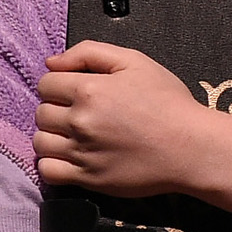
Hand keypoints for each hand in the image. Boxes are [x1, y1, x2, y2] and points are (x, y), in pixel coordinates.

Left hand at [35, 42, 231, 197]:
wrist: (191, 148)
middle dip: (54, 109)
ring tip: (72, 136)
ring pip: (40, 142)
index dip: (57, 84)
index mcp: (88, 89)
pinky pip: (48, 171)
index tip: (74, 91)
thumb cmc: (168, 102)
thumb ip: (89, 52)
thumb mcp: (134, 61)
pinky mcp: (88, 178)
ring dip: (51, 136)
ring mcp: (82, 152)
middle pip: (41, 113)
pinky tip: (68, 157)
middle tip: (78, 113)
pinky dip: (51, 164)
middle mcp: (80, 121)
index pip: (46, 83)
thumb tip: (52, 63)